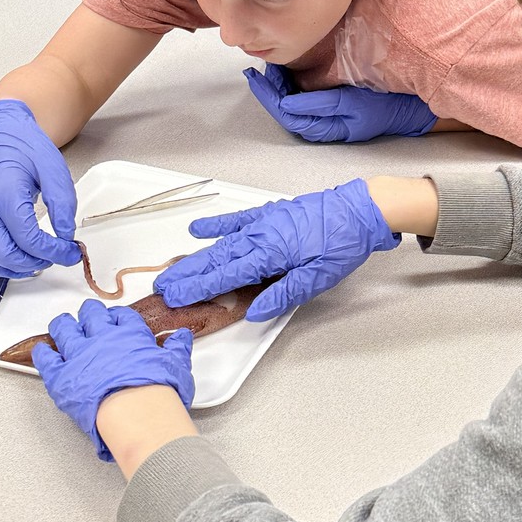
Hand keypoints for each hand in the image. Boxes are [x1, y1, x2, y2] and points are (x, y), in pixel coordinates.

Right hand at [0, 99, 80, 277]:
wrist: (2, 135)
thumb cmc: (26, 150)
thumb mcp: (55, 171)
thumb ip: (63, 205)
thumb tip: (66, 235)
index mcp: (5, 194)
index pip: (28, 239)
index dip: (54, 252)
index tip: (70, 252)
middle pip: (4, 253)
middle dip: (34, 262)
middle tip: (54, 257)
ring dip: (4, 269)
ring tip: (27, 263)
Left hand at [32, 299, 195, 461]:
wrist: (137, 414)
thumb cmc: (157, 392)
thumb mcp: (177, 365)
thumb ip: (178, 348)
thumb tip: (182, 337)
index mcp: (129, 335)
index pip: (122, 316)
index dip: (118, 316)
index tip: (116, 318)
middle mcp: (102, 339)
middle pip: (91, 315)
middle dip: (89, 313)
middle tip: (88, 314)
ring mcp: (79, 356)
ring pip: (65, 330)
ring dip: (63, 325)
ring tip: (62, 324)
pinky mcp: (61, 376)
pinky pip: (46, 359)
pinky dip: (43, 353)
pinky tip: (42, 350)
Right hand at [153, 178, 400, 319]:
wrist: (358, 210)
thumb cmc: (342, 245)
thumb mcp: (318, 278)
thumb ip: (284, 294)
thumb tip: (254, 311)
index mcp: (270, 254)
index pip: (225, 275)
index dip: (198, 288)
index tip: (175, 296)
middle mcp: (260, 236)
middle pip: (216, 259)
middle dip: (188, 275)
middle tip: (163, 287)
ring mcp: (263, 222)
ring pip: (223, 243)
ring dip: (197, 257)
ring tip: (174, 269)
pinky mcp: (271, 213)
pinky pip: (238, 220)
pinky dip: (218, 225)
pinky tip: (199, 230)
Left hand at [245, 64, 437, 142]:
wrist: (405, 109)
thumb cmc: (383, 106)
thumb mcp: (350, 103)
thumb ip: (318, 104)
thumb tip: (287, 104)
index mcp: (323, 128)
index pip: (285, 114)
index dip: (268, 95)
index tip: (258, 77)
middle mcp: (320, 125)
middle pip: (282, 110)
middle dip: (268, 91)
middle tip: (256, 72)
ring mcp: (323, 118)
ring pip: (289, 105)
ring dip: (276, 87)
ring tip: (267, 70)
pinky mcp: (328, 108)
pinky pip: (300, 100)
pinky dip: (289, 86)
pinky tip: (284, 74)